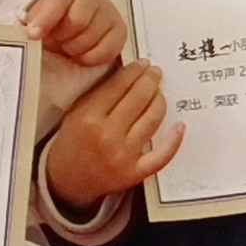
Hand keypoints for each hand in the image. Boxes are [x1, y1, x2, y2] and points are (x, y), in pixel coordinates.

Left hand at [23, 0, 129, 70]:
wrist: (69, 27)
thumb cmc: (52, 21)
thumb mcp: (36, 16)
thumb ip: (33, 20)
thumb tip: (32, 31)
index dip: (46, 18)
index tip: (35, 34)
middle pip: (77, 21)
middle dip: (62, 36)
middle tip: (56, 38)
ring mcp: (109, 11)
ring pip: (91, 37)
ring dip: (75, 48)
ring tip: (68, 45)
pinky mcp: (120, 30)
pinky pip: (108, 49)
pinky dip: (91, 57)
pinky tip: (82, 54)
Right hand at [43, 57, 184, 216]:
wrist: (67, 180)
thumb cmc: (72, 143)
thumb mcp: (76, 113)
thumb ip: (100, 94)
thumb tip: (130, 74)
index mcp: (89, 117)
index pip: (119, 85)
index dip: (135, 71)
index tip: (143, 64)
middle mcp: (107, 135)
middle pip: (139, 98)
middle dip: (151, 80)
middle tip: (156, 73)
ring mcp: (123, 155)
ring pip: (153, 119)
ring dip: (160, 101)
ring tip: (160, 93)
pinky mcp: (135, 172)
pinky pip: (162, 155)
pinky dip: (174, 140)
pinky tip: (179, 126)